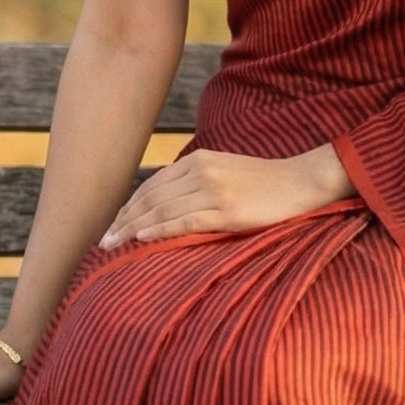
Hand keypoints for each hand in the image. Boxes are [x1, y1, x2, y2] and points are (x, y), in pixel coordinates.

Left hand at [100, 143, 352, 248]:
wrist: (303, 182)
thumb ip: (197, 182)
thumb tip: (169, 205)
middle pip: (151, 198)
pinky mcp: (227, 210)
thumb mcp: (227, 172)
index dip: (129, 206)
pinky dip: (160, 231)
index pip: (153, 185)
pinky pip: (185, 222)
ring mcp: (214, 190)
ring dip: (133, 228)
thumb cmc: (267, 182)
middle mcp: (201, 171)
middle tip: (101, 240)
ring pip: (162, 211)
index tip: (113, 224)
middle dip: (123, 219)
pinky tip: (142, 240)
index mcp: (199, 160)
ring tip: (112, 245)